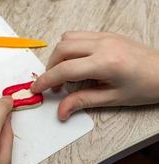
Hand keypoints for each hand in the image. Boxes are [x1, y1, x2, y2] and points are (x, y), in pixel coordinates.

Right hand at [31, 31, 158, 119]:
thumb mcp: (112, 99)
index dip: (46, 80)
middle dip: (51, 68)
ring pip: (67, 38)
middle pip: (62, 49)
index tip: (36, 89)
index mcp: (106, 63)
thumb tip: (61, 112)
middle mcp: (103, 45)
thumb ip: (82, 102)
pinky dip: (69, 48)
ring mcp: (104, 36)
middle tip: (55, 86)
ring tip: (64, 73)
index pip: (64, 69)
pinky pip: (78, 35)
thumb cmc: (144, 87)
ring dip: (58, 56)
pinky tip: (75, 62)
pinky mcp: (106, 34)